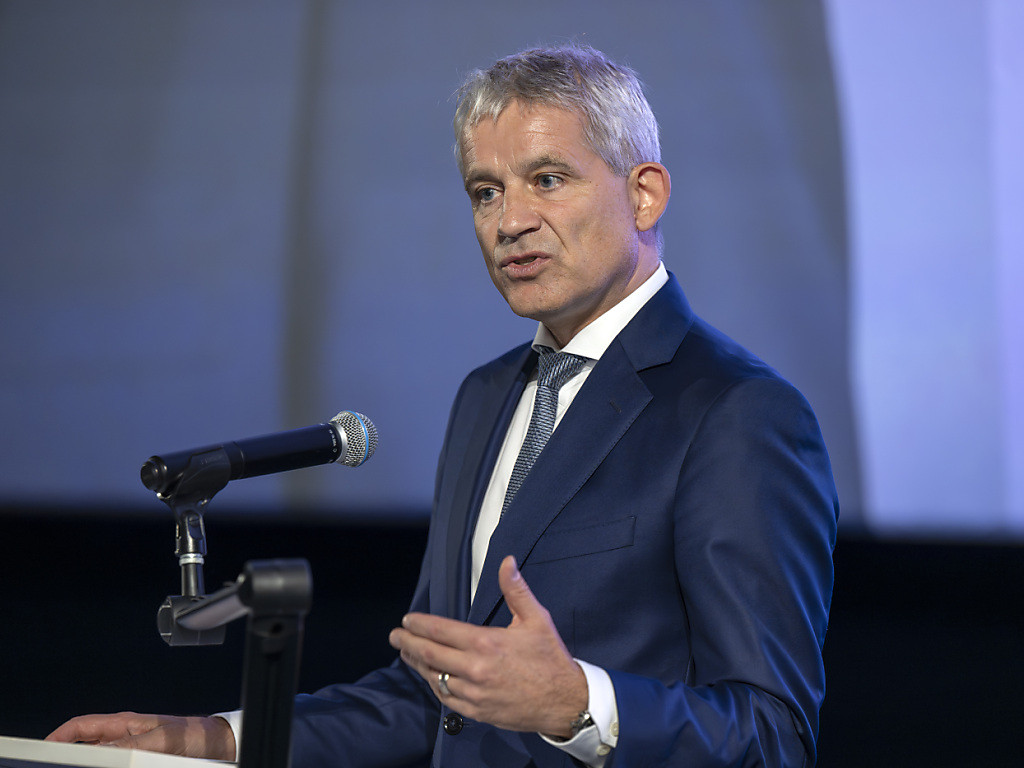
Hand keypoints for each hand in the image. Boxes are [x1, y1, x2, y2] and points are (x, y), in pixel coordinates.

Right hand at [46, 712, 235, 760]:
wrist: (218, 745)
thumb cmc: (195, 734)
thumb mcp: (161, 740)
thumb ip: (131, 745)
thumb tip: (104, 752)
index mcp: (125, 723)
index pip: (82, 726)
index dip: (59, 736)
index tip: (45, 749)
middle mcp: (125, 736)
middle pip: (85, 744)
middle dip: (68, 754)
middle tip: (58, 765)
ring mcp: (131, 750)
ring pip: (98, 757)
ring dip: (87, 762)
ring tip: (76, 767)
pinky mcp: (140, 761)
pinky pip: (116, 763)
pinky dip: (105, 767)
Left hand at [389, 555, 587, 737]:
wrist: (565, 701)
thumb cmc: (550, 658)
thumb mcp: (536, 618)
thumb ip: (515, 589)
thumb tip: (506, 561)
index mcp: (485, 643)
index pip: (440, 631)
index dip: (418, 624)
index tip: (406, 620)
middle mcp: (475, 669)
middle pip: (429, 654)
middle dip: (407, 643)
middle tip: (395, 636)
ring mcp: (474, 693)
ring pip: (434, 678)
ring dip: (418, 664)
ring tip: (408, 654)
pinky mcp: (477, 712)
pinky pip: (447, 699)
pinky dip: (435, 686)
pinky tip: (431, 678)